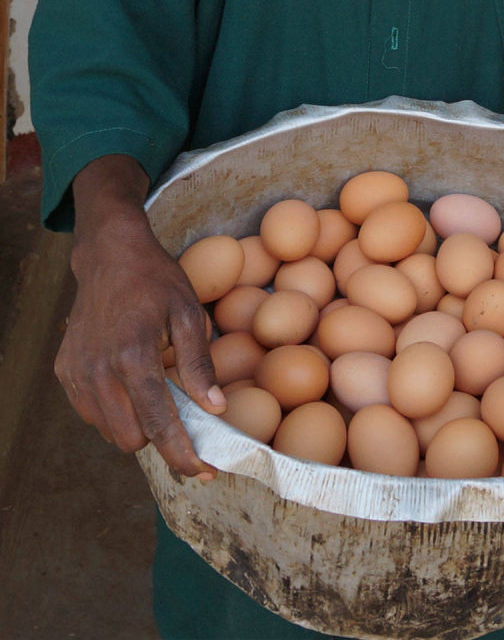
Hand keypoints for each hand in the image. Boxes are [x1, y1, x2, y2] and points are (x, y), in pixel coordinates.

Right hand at [55, 156, 225, 477]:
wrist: (110, 255)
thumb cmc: (156, 281)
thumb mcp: (189, 314)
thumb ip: (200, 364)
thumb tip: (216, 408)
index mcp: (133, 356)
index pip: (159, 424)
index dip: (182, 454)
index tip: (204, 471)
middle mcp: (98, 370)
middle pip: (132, 438)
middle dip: (160, 438)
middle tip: (184, 421)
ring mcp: (76, 373)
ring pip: (110, 431)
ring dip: (136, 424)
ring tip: (156, 393)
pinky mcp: (64, 371)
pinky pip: (92, 413)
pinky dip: (114, 410)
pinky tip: (130, 383)